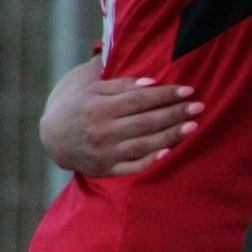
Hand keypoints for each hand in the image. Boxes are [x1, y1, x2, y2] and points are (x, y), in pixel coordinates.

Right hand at [40, 57, 198, 175]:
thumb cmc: (78, 104)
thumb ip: (120, 84)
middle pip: (146, 122)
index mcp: (98, 108)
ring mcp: (104, 153)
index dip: (165, 95)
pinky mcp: (105, 169)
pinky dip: (151, 160)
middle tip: (199, 107)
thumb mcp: (91, 88)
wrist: (51, 137)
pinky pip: (132, 167)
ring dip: (171, 136)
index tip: (188, 90)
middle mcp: (102, 131)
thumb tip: (151, 83)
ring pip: (143, 145)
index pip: (139, 100)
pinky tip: (169, 151)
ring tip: (193, 126)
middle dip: (175, 114)